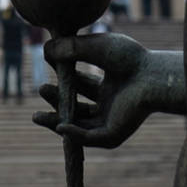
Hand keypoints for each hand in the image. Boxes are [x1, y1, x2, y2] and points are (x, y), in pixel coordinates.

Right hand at [31, 33, 175, 147]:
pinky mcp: (114, 135)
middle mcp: (112, 103)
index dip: (66, 76)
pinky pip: (89, 138)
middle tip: (40, 90)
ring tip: (35, 116)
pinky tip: (60, 126)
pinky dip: (74, 134)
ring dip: (58, 121)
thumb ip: (70, 48)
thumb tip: (45, 50)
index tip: (50, 63)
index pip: (84, 83)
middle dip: (57, 101)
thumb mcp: (94, 48)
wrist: (151, 77)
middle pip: (78, 106)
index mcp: (112, 84)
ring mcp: (113, 120)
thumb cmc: (129, 58)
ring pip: (79, 126)